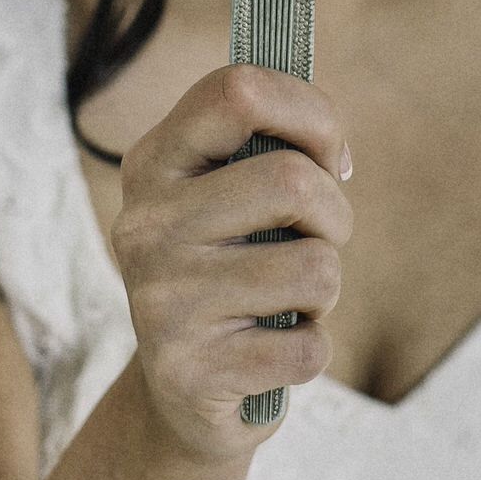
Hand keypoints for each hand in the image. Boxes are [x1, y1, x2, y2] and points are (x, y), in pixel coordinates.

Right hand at [109, 62, 354, 462]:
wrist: (180, 390)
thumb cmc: (230, 269)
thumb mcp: (227, 195)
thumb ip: (269, 149)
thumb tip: (335, 148)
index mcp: (155, 162)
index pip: (239, 89)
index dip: (310, 112)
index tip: (327, 153)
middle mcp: (145, 224)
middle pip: (292, 180)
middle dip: (334, 213)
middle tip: (315, 239)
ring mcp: (162, 300)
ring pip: (316, 267)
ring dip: (325, 287)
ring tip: (287, 300)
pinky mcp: (190, 370)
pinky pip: (310, 347)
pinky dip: (311, 350)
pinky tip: (270, 351)